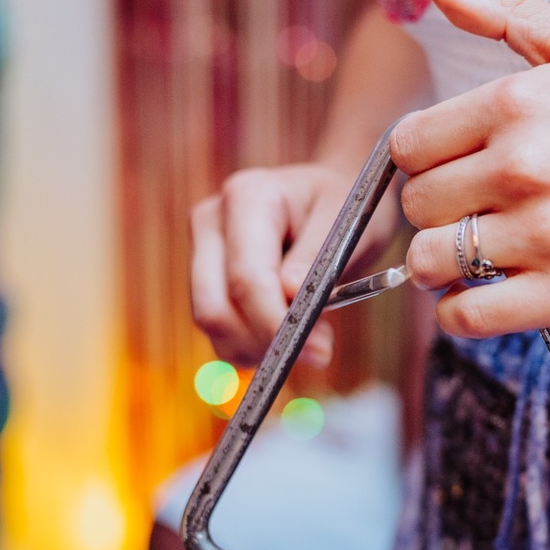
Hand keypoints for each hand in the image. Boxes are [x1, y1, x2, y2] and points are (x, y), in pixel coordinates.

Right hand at [190, 163, 396, 365]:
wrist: (333, 196)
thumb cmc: (347, 207)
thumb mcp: (347, 225)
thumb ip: (316, 260)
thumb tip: (289, 296)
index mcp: (248, 196)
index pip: (248, 278)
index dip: (277, 323)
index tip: (320, 352)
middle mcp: (212, 220)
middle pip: (215, 307)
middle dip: (264, 341)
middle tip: (318, 353)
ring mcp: (202, 247)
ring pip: (211, 322)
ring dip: (257, 348)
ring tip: (307, 341)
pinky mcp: (204, 275)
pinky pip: (216, 329)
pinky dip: (249, 346)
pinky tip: (284, 337)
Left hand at [394, 0, 549, 337]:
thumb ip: (509, 16)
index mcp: (519, 103)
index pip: (408, 144)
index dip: (424, 163)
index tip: (454, 174)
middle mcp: (525, 165)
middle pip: (415, 205)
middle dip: (437, 213)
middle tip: (475, 215)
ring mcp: (547, 235)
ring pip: (430, 262)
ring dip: (443, 266)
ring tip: (479, 258)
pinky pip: (466, 316)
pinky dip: (461, 314)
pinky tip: (485, 296)